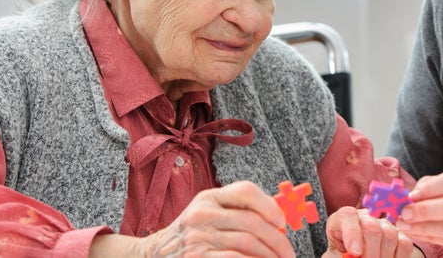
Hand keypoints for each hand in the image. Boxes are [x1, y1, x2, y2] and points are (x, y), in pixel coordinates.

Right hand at [90, 181, 293, 257]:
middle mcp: (201, 214)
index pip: (245, 191)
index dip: (270, 206)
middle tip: (289, 254)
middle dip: (277, 240)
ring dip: (269, 255)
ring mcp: (197, 238)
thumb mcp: (208, 215)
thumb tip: (279, 220)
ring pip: (247, 243)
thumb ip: (236, 212)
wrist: (154, 256)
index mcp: (208, 198)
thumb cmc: (191, 236)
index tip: (283, 223)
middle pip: (252, 221)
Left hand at [324, 206, 415, 257]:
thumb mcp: (336, 257)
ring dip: (382, 257)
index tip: (354, 252)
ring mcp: (384, 225)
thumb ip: (339, 255)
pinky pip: (404, 244)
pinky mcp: (400, 235)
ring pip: (389, 236)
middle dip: (369, 252)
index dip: (352, 232)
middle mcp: (364, 218)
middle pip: (372, 226)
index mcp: (342, 221)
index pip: (347, 215)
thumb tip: (354, 254)